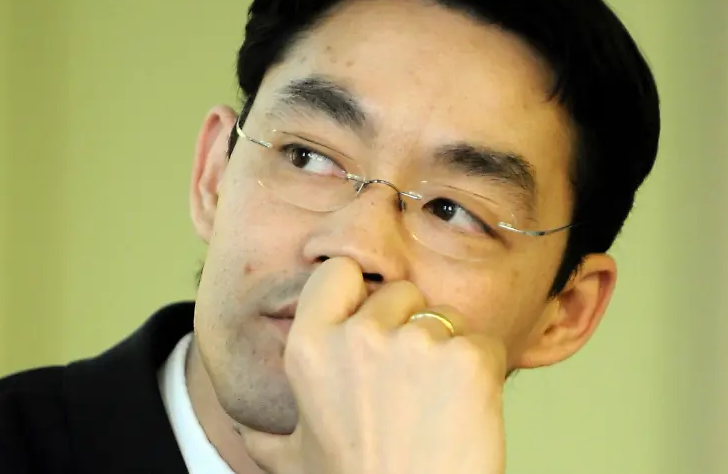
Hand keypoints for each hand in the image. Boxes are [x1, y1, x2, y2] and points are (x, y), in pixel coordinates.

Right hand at [239, 257, 507, 473]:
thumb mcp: (296, 460)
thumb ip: (266, 436)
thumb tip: (244, 433)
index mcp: (309, 348)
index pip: (338, 272)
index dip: (357, 293)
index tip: (368, 324)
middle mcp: (357, 337)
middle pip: (398, 292)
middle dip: (408, 327)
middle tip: (406, 387)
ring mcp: (415, 344)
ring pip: (444, 318)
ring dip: (446, 352)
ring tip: (433, 408)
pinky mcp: (467, 358)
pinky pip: (482, 343)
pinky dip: (481, 373)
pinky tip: (462, 412)